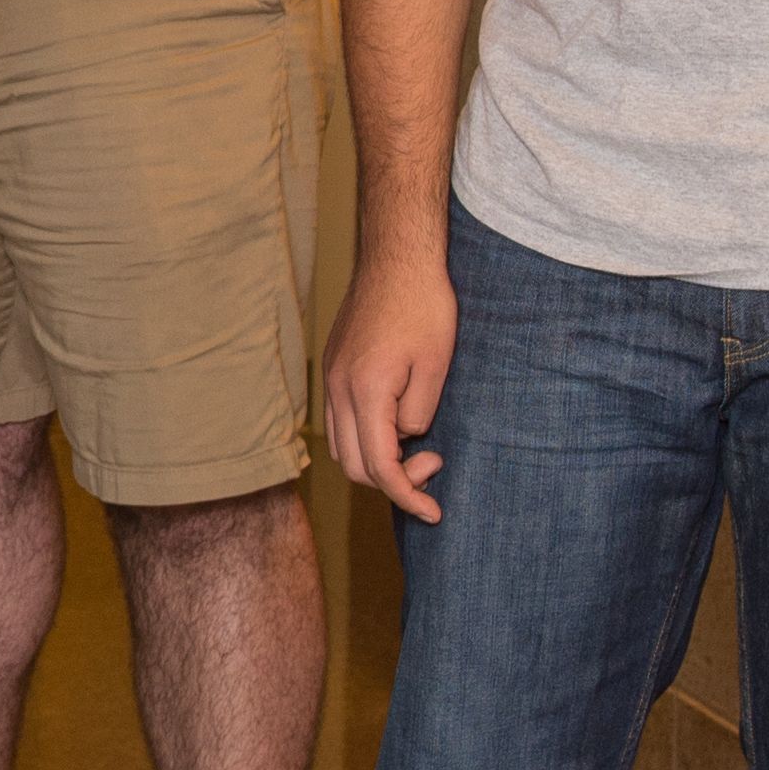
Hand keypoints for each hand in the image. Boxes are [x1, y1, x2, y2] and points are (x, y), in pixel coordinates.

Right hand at [322, 242, 458, 522]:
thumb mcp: (436, 366)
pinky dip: (366, 437)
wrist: (398, 257)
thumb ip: (417, 413)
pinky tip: (398, 424)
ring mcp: (332, 377)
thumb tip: (405, 436)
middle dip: (393, 480)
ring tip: (418, 447)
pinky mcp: (335, 367)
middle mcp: (338, 387)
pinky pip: (341, 420)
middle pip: (352, 464)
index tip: (434, 511)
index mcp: (365, 390)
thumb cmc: (425, 306)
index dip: (407, 496)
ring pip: (341, 445)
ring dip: (377, 460)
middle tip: (435, 464)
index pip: (379, 466)